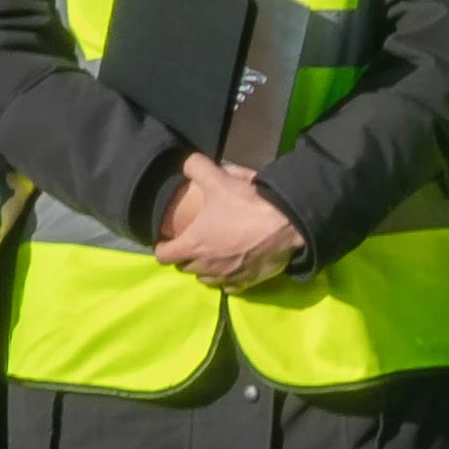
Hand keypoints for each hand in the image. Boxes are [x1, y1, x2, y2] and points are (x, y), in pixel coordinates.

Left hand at [155, 157, 307, 291]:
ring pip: (206, 279)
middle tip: (192, 243)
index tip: (167, 240)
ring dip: (204, 269)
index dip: (162, 248)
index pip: (163, 256)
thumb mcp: (217, 179)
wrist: (285, 223)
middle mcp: (207, 265)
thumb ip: (195, 166)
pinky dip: (226, 279)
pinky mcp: (247, 282)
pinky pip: (229, 287)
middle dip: (184, 257)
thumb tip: (185, 162)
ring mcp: (227, 276)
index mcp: (194, 244)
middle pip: (185, 268)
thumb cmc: (246, 204)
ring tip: (210, 256)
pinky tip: (231, 268)